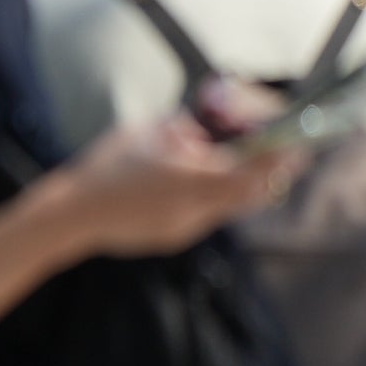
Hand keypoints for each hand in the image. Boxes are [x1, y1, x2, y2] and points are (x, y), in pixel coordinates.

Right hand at [49, 110, 295, 258]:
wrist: (69, 214)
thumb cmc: (104, 165)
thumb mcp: (147, 133)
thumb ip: (187, 132)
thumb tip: (214, 130)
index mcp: (189, 177)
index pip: (255, 170)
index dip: (280, 156)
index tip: (295, 141)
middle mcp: (196, 207)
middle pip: (254, 192)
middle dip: (268, 169)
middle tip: (276, 149)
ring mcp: (187, 226)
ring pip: (234, 203)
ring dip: (242, 181)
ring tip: (232, 159)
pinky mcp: (176, 235)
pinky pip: (209, 213)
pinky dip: (214, 194)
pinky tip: (193, 179)